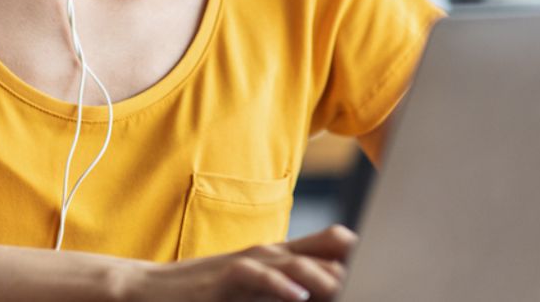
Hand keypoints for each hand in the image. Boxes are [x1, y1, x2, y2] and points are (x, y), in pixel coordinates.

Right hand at [118, 224, 357, 301]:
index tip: (388, 267)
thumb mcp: (255, 289)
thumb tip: (323, 292)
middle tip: (380, 279)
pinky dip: (279, 286)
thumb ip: (288, 287)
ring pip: (297, 262)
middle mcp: (270, 252)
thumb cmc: (207, 293)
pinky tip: (298, 297)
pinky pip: (257, 277)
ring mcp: (247, 262)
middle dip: (353, 264)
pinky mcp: (225, 277)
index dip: (361, 253)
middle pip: (325, 248)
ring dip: (324, 277)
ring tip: (346, 289)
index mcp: (281, 255)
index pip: (333, 243)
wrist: (152, 289)